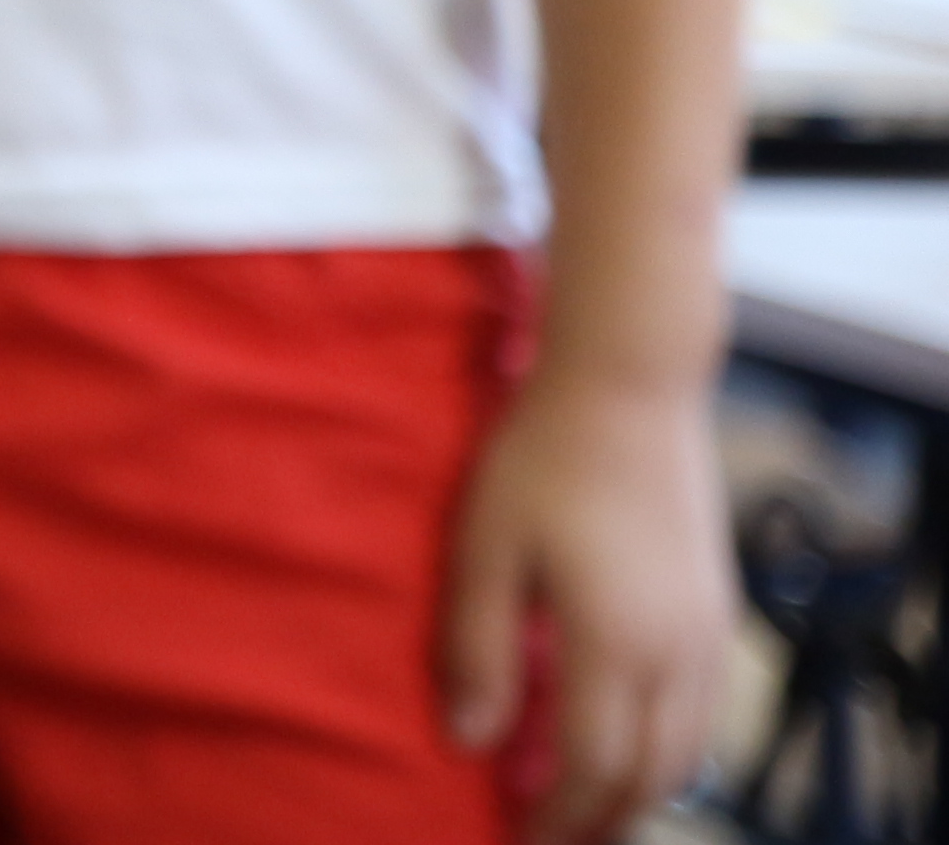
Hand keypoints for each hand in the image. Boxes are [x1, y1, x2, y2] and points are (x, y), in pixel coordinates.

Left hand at [438, 361, 731, 840]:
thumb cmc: (543, 458)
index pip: (593, 766)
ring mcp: (709, 631)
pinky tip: (629, 739)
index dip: (556, 814)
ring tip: (588, 804)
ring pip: (690, 750)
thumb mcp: (485, 547)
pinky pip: (705, 709)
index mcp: (615, 643)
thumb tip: (468, 740)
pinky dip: (669, 746)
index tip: (517, 836)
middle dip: (603, 817)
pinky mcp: (719, 607)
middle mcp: (677, 652)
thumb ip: (477, 648)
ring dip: (641, 789)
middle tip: (552, 836)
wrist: (631, 388)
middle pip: (652, 775)